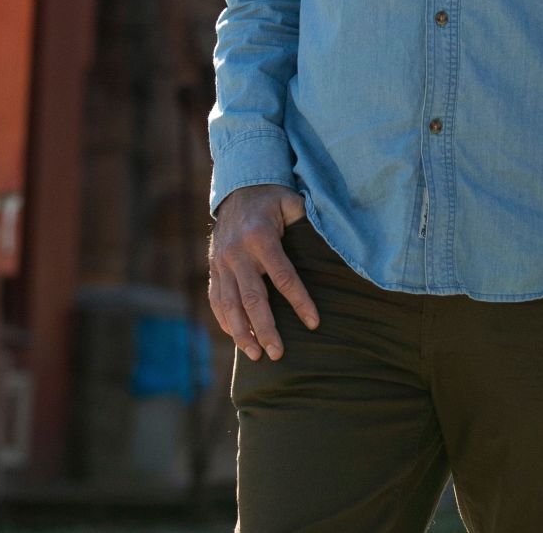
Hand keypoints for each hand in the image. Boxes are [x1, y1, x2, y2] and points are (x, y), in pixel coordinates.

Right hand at [207, 184, 318, 363]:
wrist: (237, 188)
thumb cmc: (272, 197)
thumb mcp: (292, 201)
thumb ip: (306, 221)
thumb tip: (330, 242)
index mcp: (261, 238)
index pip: (283, 277)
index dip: (299, 302)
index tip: (313, 323)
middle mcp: (237, 254)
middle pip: (252, 299)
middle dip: (265, 329)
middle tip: (278, 353)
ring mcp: (221, 263)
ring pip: (230, 306)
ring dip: (242, 333)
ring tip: (256, 355)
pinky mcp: (213, 269)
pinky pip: (216, 301)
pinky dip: (226, 322)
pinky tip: (238, 338)